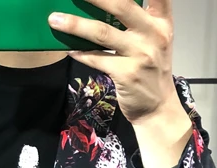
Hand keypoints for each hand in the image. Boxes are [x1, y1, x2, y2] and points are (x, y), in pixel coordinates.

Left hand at [48, 0, 191, 167]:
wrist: (158, 108)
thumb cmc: (151, 71)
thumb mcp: (155, 41)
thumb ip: (139, 21)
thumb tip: (103, 6)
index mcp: (161, 22)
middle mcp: (153, 34)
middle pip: (122, 6)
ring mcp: (140, 55)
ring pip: (102, 33)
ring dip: (76, 25)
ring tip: (55, 19)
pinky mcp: (126, 74)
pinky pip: (97, 59)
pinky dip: (80, 53)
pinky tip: (68, 49)